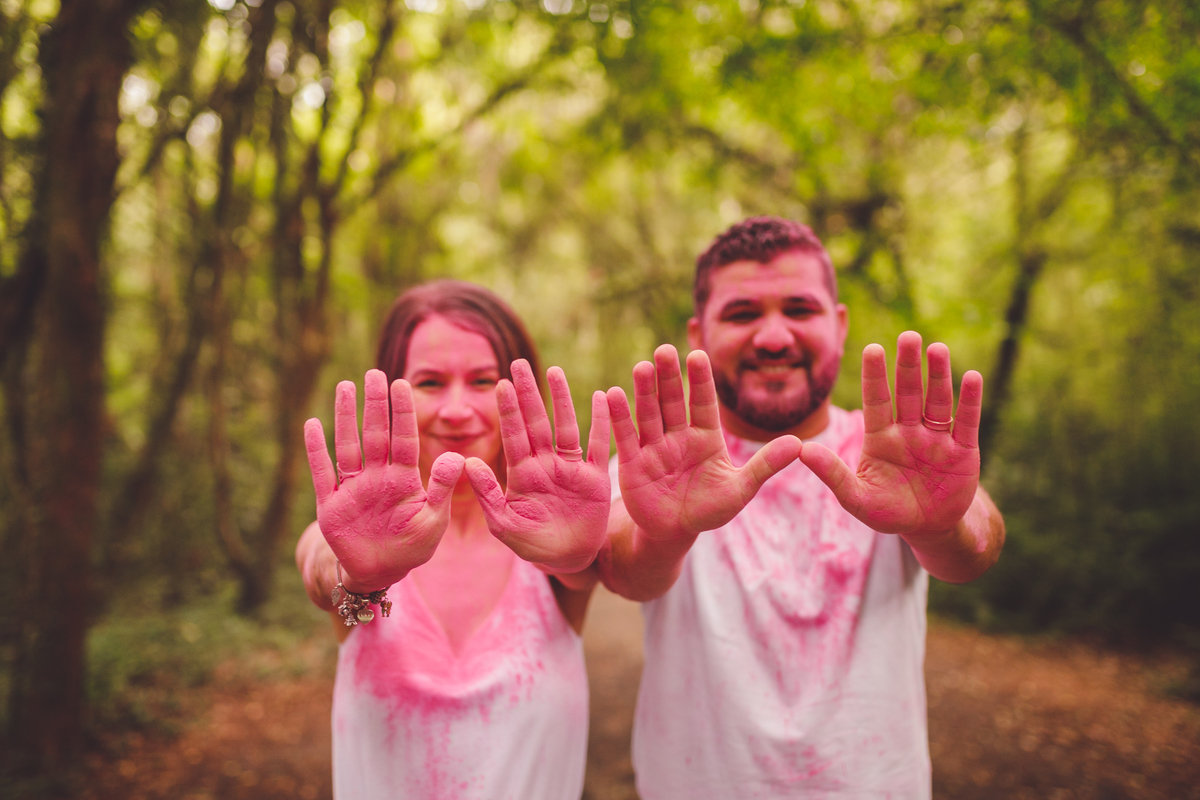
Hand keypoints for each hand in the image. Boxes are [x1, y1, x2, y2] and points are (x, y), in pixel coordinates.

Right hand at [304, 370, 464, 591]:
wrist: (380, 572)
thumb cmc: (412, 546)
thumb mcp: (433, 520)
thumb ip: (444, 489)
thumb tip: (458, 457)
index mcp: (404, 478)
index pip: (405, 439)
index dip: (403, 413)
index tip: (402, 384)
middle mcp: (378, 476)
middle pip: (376, 434)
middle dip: (375, 404)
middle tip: (374, 373)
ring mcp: (353, 488)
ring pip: (348, 445)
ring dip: (345, 417)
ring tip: (345, 386)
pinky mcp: (331, 504)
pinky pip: (322, 473)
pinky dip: (316, 450)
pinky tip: (311, 424)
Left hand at [465, 360, 611, 572]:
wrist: (567, 560)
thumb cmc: (531, 545)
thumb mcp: (504, 525)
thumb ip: (487, 495)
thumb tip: (466, 464)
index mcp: (523, 474)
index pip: (514, 435)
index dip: (509, 410)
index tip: (501, 383)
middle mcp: (546, 464)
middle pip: (537, 422)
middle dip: (529, 393)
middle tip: (519, 363)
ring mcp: (572, 468)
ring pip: (566, 427)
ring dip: (561, 400)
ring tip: (554, 371)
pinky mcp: (595, 478)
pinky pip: (600, 446)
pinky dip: (602, 423)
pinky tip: (603, 397)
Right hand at [608, 345, 801, 541]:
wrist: (674, 533)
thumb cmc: (709, 509)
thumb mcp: (740, 489)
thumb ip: (765, 465)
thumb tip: (799, 443)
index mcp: (706, 437)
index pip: (703, 404)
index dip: (700, 381)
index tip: (698, 355)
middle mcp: (678, 436)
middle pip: (673, 402)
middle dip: (669, 377)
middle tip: (664, 350)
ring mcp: (654, 447)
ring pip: (648, 414)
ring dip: (644, 391)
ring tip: (642, 367)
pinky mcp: (632, 463)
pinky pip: (626, 437)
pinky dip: (620, 417)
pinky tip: (611, 394)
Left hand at [800, 331, 980, 537]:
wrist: (927, 527)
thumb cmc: (887, 511)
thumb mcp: (856, 497)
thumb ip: (832, 474)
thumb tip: (802, 450)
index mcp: (880, 438)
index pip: (876, 401)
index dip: (874, 376)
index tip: (872, 348)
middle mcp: (909, 431)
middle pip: (909, 393)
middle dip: (908, 365)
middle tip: (908, 336)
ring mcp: (936, 439)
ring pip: (937, 401)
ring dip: (939, 375)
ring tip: (937, 348)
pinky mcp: (964, 452)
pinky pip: (966, 422)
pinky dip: (970, 401)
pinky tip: (972, 378)